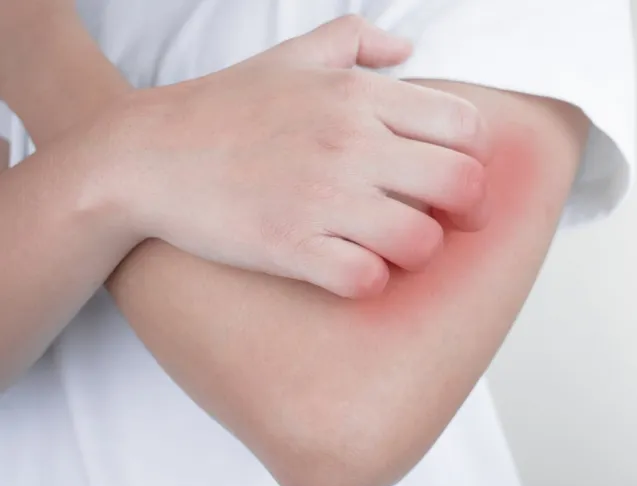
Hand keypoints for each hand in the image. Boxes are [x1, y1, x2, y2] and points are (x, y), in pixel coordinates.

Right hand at [105, 15, 491, 297]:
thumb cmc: (226, 107)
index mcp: (359, 96)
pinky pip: (365, 280)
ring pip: (421, 241)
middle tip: (444, 221)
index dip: (474, 159)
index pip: (467, 128)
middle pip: (461, 186)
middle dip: (466, 212)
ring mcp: (320, 197)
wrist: (148, 154)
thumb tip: (407, 48)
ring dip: (417, 252)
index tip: (454, 176)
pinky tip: (352, 268)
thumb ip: (357, 40)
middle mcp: (349, 143)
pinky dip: (369, 281)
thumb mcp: (292, 57)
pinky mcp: (289, 246)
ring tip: (392, 247)